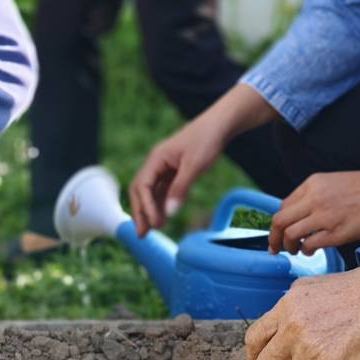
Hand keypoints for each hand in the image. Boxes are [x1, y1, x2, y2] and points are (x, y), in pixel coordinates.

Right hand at [129, 114, 228, 235]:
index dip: (145, 207)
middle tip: (143, 234)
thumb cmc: (206, 141)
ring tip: (152, 230)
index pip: (142, 185)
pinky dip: (161, 204)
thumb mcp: (194, 166)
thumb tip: (169, 213)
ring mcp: (164, 167)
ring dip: (150, 210)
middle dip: (140, 211)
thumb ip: (180, 189)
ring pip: (151, 191)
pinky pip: (162, 189)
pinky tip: (164, 217)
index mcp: (156, 158)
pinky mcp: (174, 170)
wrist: (219, 125)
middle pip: (140, 189)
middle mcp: (156, 163)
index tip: (154, 224)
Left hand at [269, 167, 359, 255]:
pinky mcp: (337, 233)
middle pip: (280, 222)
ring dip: (289, 246)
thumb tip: (298, 216)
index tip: (278, 233)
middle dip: (274, 238)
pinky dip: (306, 250)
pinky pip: (310, 244)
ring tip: (295, 251)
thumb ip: (312, 196)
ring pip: (291, 235)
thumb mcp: (330, 182)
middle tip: (276, 248)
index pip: (283, 207)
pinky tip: (310, 251)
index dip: (277, 224)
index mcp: (311, 184)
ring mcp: (324, 216)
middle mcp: (313, 199)